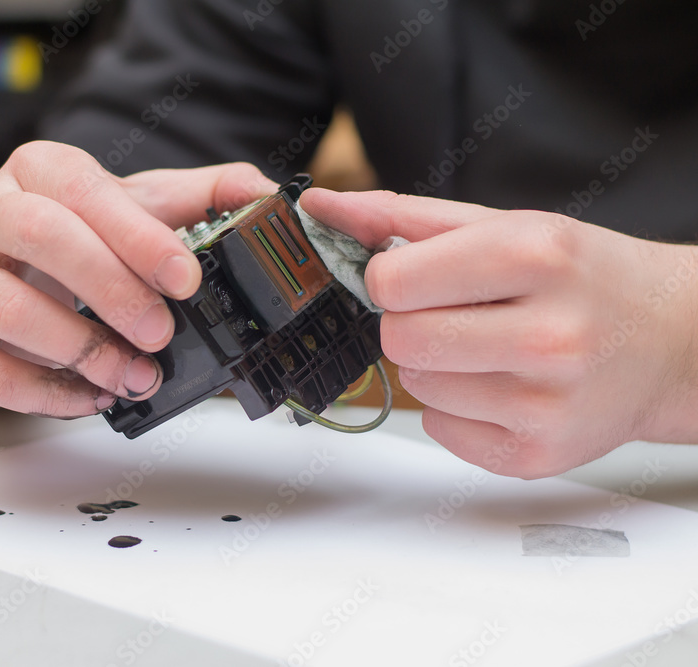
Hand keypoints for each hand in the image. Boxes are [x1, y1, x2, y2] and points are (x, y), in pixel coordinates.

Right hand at [0, 141, 276, 416]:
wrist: (8, 285)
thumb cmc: (79, 244)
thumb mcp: (141, 214)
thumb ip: (201, 200)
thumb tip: (263, 193)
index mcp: (36, 172)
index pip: (82, 189)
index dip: (136, 236)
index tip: (186, 279)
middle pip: (39, 235)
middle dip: (109, 289)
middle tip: (160, 333)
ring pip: (5, 306)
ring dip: (81, 350)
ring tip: (134, 376)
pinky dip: (42, 394)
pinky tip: (89, 397)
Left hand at [300, 188, 697, 477]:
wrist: (670, 342)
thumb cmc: (583, 276)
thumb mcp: (505, 226)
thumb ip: (402, 216)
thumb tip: (320, 205)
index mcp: (535, 256)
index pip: (392, 281)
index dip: (391, 279)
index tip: (416, 278)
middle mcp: (547, 333)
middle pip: (397, 339)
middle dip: (409, 324)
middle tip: (454, 315)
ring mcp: (545, 403)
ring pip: (414, 386)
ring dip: (434, 366)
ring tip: (490, 350)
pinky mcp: (536, 454)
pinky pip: (438, 428)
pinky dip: (455, 408)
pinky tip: (503, 387)